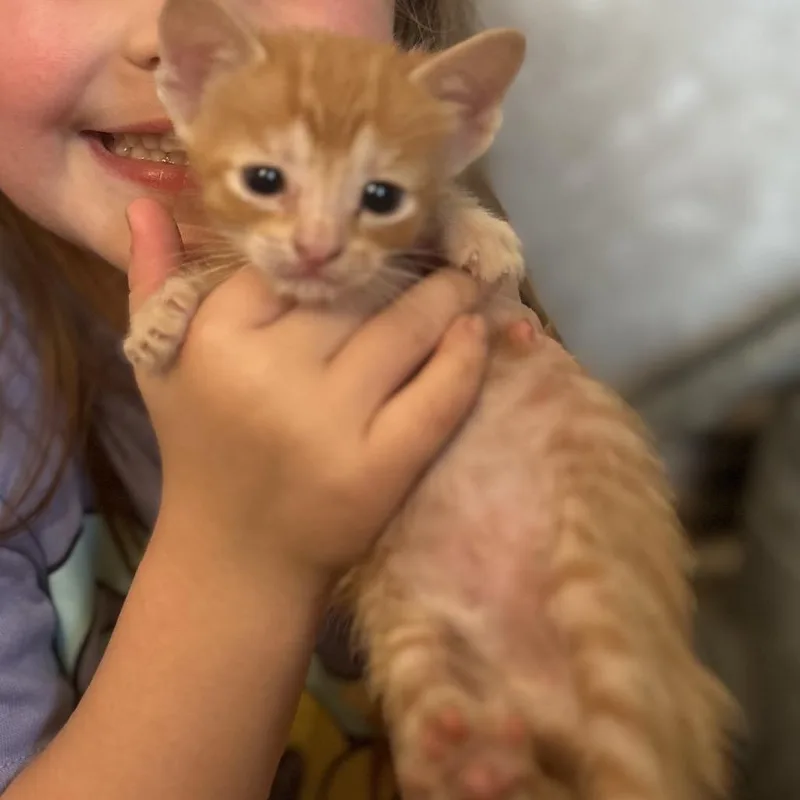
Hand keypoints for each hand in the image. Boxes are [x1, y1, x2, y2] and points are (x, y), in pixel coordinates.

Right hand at [127, 198, 487, 587]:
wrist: (237, 554)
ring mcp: (330, 424)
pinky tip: (475, 334)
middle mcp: (274, 374)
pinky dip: (465, 359)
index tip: (363, 242)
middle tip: (435, 252)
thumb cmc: (200, 450)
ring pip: (405, 333)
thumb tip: (145, 203)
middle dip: (400, 269)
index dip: (333, 255)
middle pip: (356, 295)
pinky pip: (438, 397)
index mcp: (219, 339)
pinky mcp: (378, 469)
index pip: (293, 267)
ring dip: (446, 299)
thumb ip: (151, 282)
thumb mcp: (159, 366)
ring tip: (462, 284)